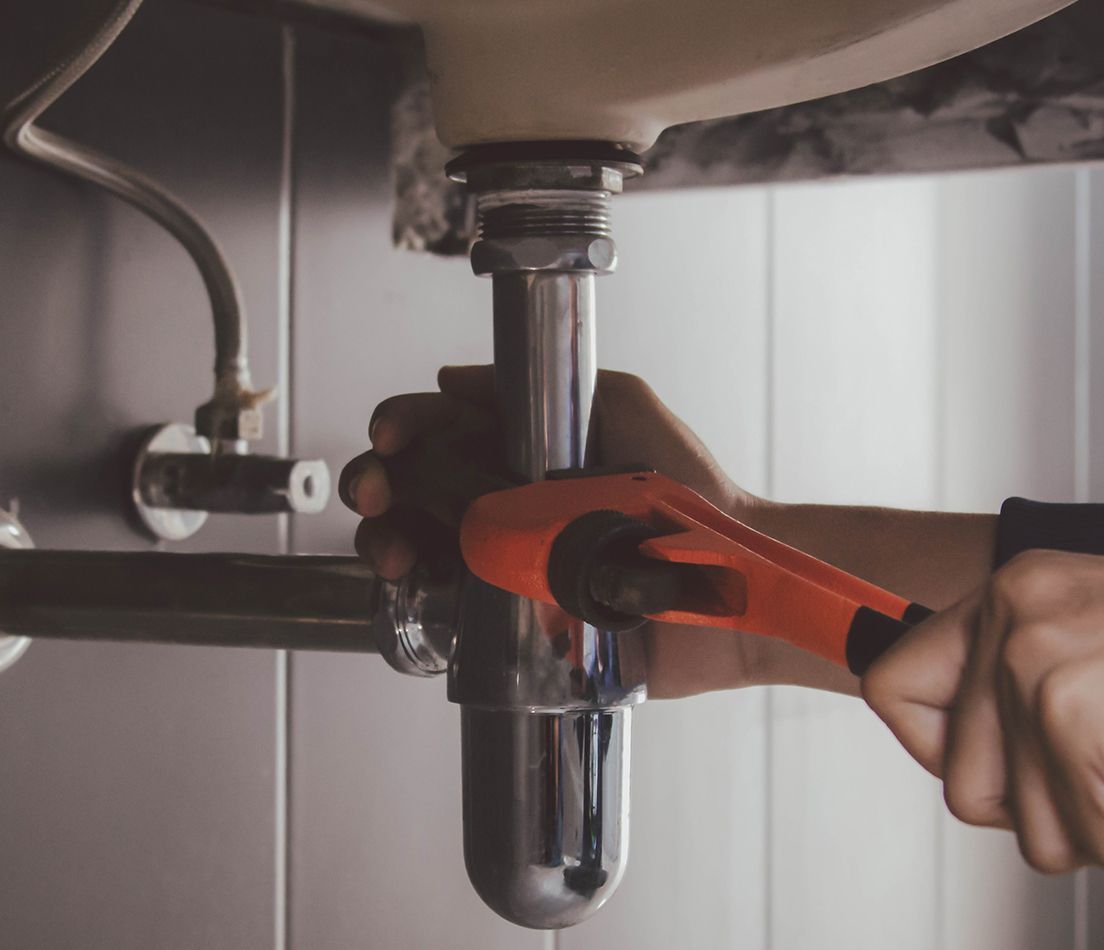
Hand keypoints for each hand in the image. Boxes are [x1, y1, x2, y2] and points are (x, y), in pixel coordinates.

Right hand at [341, 365, 762, 697]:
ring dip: (385, 541)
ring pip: (415, 545)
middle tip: (375, 493)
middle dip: (377, 483)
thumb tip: (454, 378)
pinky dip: (414, 598)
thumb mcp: (626, 406)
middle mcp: (503, 502)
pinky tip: (414, 587)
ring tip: (394, 553)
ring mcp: (504, 562)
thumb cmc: (691, 489)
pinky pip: (444, 609)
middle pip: (411, 487)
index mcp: (521, 449)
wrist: (728, 578)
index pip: (441, 428)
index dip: (405, 426)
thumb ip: (554, 383)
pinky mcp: (513, 619)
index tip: (395, 435)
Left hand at [862, 550, 1103, 872]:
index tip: (1001, 768)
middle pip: (962, 787)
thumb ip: (1028, 679)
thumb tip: (960, 757)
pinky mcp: (1080, 720)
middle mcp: (1014, 616)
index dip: (939, 751)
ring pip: (1026, 830)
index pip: (894, 687)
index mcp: (1016, 589)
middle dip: (1051, 809)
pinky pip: (1092, 842)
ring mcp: (1040, 666)